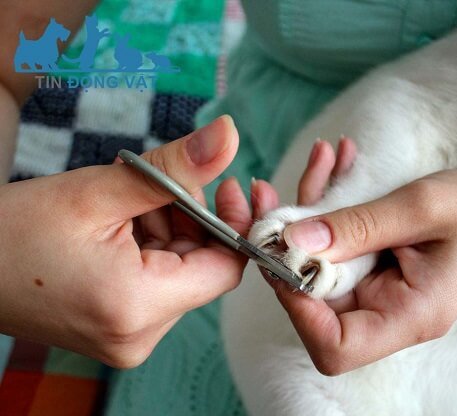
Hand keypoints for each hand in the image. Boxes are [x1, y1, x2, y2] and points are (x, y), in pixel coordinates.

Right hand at [0, 116, 250, 367]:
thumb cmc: (16, 230)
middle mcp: (140, 336)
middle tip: (156, 187)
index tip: (226, 184)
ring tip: (125, 208)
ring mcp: (129, 337)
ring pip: (182, 270)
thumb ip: (175, 166)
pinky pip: (160, 282)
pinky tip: (120, 229)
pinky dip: (153, 247)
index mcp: (138, 308)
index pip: (226, 268)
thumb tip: (230, 134)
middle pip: (203, 267)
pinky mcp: (120, 328)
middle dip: (191, 219)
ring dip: (169, 229)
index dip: (233, 223)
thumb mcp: (102, 189)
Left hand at [252, 140, 456, 374]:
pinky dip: (327, 201)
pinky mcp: (369, 263)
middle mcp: (386, 309)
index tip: (282, 255)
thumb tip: (293, 242)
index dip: (298, 308)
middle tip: (272, 194)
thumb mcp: (421, 208)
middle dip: (286, 244)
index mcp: (409, 315)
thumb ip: (357, 226)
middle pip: (313, 298)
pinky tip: (335, 161)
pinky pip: (333, 239)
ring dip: (305, 210)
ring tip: (319, 158)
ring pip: (316, 261)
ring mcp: (375, 286)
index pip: (335, 345)